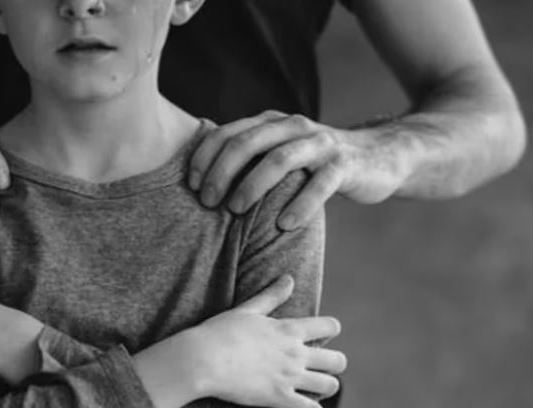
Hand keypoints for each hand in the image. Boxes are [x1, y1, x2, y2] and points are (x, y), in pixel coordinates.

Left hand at [189, 110, 409, 229]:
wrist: (377, 157)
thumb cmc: (315, 163)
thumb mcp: (279, 153)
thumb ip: (249, 160)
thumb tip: (200, 185)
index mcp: (271, 123)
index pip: (228, 133)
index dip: (204, 158)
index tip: (190, 186)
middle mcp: (293, 127)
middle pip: (248, 143)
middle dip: (221, 172)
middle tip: (206, 202)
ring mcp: (321, 144)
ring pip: (280, 159)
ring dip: (252, 185)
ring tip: (234, 211)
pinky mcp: (345, 165)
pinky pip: (320, 184)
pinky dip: (300, 205)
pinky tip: (283, 226)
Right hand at [191, 275, 345, 407]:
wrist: (202, 359)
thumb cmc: (220, 332)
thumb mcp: (248, 309)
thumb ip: (271, 295)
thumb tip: (289, 278)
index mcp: (288, 329)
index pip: (329, 327)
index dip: (331, 330)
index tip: (325, 333)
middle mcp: (295, 353)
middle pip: (337, 361)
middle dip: (335, 363)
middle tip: (323, 365)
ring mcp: (289, 377)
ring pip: (330, 386)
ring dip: (327, 386)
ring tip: (317, 386)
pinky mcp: (279, 399)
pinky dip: (312, 407)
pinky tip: (305, 404)